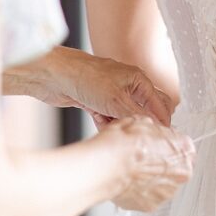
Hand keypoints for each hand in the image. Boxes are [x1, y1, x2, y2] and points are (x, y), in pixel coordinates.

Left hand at [4, 46, 173, 125]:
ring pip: (125, 117)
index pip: (160, 104)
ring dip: (120, 125)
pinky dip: (106, 124)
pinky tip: (100, 123)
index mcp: (137, 79)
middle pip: (144, 111)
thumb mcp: (116, 101)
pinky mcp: (96, 102)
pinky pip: (108, 119)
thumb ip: (138, 117)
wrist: (53, 76)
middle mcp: (127, 85)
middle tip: (138, 136)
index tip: (163, 140)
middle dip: (141, 125)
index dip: (163, 123)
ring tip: (113, 127)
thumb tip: (155, 130)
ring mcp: (111, 94)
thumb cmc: (84, 76)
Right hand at [100, 116, 195, 211]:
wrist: (105, 166)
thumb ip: (155, 130)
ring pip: (161, 184)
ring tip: (131, 169)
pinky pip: (147, 196)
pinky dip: (138, 190)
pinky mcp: (150, 206)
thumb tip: (150, 131)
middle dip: (160, 163)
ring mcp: (166, 193)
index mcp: (184, 151)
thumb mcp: (143, 123)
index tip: (157, 144)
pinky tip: (126, 180)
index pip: (183, 147)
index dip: (167, 144)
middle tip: (141, 156)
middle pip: (174, 168)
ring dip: (149, 178)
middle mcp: (180, 175)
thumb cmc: (123, 145)